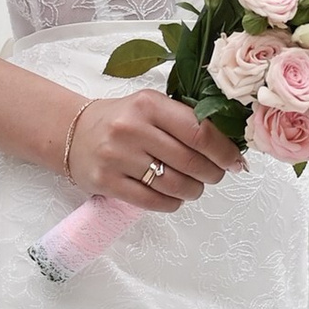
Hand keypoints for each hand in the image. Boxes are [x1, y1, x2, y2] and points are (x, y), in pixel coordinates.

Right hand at [59, 84, 239, 211]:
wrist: (73, 132)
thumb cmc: (121, 120)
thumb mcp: (150, 106)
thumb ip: (184, 120)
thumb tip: (228, 145)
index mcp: (149, 104)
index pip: (199, 131)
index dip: (224, 151)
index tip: (236, 161)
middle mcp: (132, 129)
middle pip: (190, 162)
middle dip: (213, 173)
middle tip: (216, 175)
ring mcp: (117, 157)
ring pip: (174, 185)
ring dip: (193, 191)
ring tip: (194, 187)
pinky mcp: (107, 182)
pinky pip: (153, 202)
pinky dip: (172, 203)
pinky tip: (174, 197)